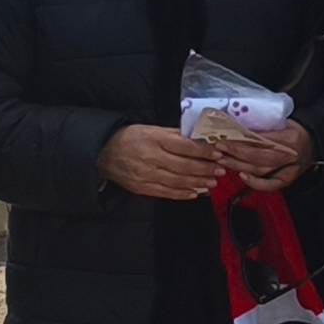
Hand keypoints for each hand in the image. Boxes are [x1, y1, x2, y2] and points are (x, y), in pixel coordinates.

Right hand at [99, 125, 224, 201]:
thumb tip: (197, 136)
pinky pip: (166, 192)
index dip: (203, 151)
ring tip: (212, 182)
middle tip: (221, 170)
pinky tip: (195, 192)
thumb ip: (173, 134)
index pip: (184, 146)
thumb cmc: (129, 137)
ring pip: (178, 181)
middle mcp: (151, 157)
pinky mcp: (142, 188)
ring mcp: (146, 175)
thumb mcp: (150, 129)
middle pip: (184, 166)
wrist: (102, 153)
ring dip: (198, 183)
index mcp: (154, 139)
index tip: (218, 153)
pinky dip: (183, 194)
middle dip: (205, 169)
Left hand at [217, 119, 312, 192]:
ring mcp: (288, 169)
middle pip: (257, 157)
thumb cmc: (295, 130)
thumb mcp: (282, 121)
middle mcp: (289, 155)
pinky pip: (269, 185)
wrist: (314, 143)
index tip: (225, 138)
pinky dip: (254, 183)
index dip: (241, 141)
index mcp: (289, 138)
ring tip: (222, 160)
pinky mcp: (286, 180)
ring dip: (238, 166)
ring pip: (259, 170)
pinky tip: (241, 176)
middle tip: (219, 148)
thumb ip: (263, 125)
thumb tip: (236, 125)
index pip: (261, 141)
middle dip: (236, 153)